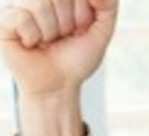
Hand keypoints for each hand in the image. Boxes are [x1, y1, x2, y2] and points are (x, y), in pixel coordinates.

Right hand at [0, 0, 116, 98]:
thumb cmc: (77, 56)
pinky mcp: (4, 19)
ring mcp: (19, 5)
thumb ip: (107, 4)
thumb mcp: (102, 29)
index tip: (80, 28)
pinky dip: (33, 36)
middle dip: (68, 23)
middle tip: (63, 36)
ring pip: (40, 4)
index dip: (83, 14)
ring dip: (51, 31)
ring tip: (47, 40)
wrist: (59, 83)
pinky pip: (22, 17)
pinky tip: (31, 43)